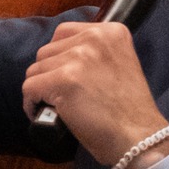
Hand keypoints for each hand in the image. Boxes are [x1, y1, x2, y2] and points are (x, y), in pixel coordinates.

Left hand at [20, 21, 168, 168]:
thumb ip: (96, 54)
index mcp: (111, 31)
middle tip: (60, 93)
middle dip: (49, 73)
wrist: (138, 137)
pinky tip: (41, 113)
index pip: (64, 32)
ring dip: (40, 88)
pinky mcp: (63, 79)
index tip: (64, 73)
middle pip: (47, 50)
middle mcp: (94, 38)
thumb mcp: (121, 65)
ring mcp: (78, 58)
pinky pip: (30, 87)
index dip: (59, 55)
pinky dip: (31, 103)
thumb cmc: (129, 110)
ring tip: (52, 104)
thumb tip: (62, 58)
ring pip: (36, 69)